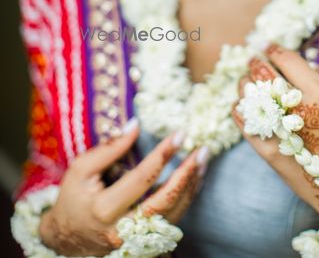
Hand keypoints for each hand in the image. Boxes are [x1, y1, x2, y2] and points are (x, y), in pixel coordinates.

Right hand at [39, 120, 209, 256]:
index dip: (162, 155)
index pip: (142, 179)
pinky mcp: (145, 243)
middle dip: (187, 175)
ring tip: (202, 161)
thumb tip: (136, 125)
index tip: (179, 134)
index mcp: (104, 209)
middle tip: (202, 151)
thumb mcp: (81, 169)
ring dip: (191, 186)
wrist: (66, 239)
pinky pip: (172, 220)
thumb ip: (109, 148)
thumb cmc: (72, 199)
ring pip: (173, 214)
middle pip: (164, 202)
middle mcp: (123, 230)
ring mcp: (136, 241)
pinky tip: (194, 180)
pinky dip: (186, 199)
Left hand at [231, 43, 318, 244]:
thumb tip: (296, 70)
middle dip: (256, 62)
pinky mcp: (268, 151)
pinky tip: (241, 106)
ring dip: (246, 85)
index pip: (287, 60)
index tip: (266, 45)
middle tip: (253, 60)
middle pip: (264, 73)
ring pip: (249, 95)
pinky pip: (243, 123)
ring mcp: (280, 130)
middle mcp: (298, 109)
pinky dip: (239, 110)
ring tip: (247, 82)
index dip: (273, 49)